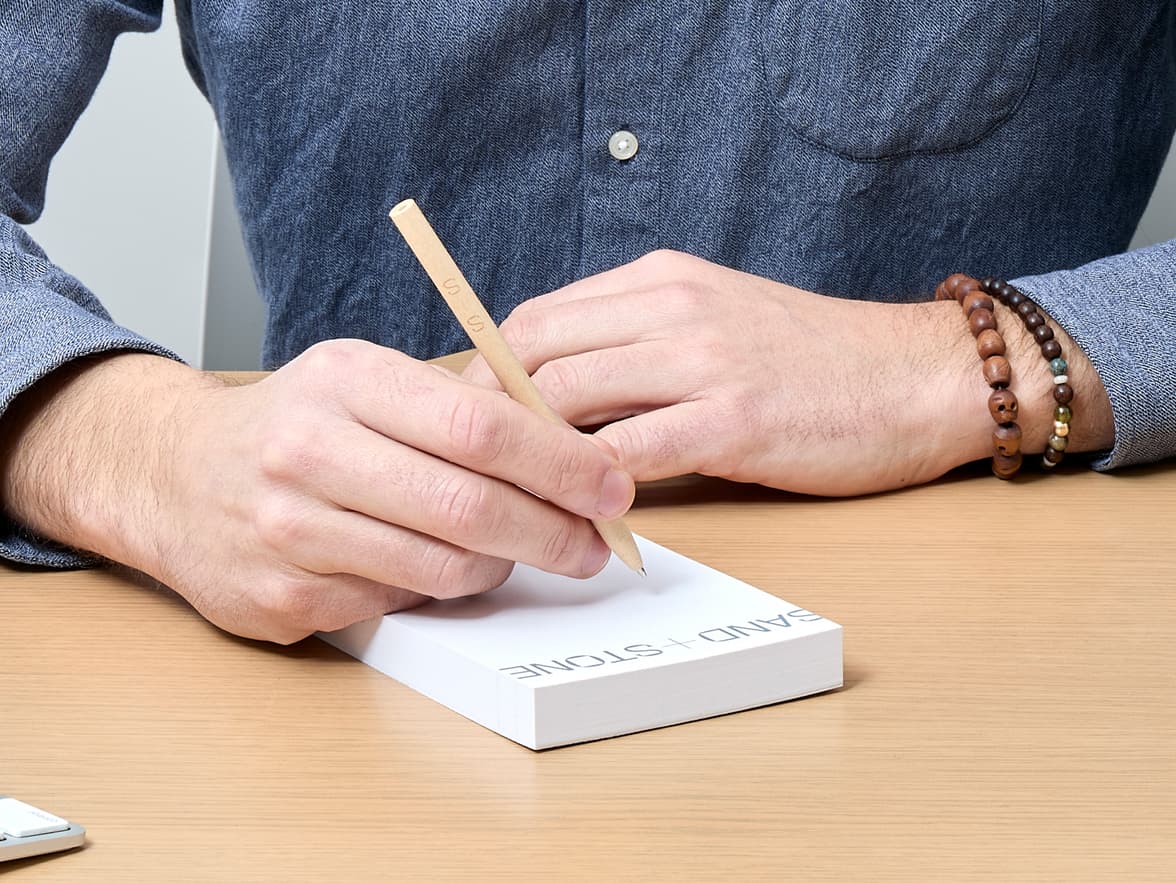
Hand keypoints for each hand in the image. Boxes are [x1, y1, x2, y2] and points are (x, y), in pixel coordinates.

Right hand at [0, 342, 633, 642]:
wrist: (175, 475)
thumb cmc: (297, 424)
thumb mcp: (365, 382)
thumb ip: (456, 409)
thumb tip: (571, 453)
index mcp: (345, 380)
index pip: (481, 426)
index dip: (561, 463)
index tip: (610, 486)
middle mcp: (307, 451)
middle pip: (469, 506)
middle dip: (553, 531)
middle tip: (593, 543)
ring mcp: (287, 531)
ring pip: (442, 566)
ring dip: (502, 565)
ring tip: (520, 550)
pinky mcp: (280, 598)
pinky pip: (398, 603)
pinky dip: (436, 588)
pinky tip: (436, 564)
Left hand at [464, 250, 1111, 494]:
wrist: (915, 376)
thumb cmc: (812, 359)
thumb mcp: (716, 319)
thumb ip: (640, 343)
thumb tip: (558, 395)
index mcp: (660, 279)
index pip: (537, 317)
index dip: (488, 371)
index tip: (470, 420)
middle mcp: (672, 306)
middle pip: (533, 352)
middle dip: (489, 412)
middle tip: (472, 466)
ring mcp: (702, 360)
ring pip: (565, 397)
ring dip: (529, 454)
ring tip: (518, 497)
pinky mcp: (733, 420)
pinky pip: (627, 454)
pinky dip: (590, 489)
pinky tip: (586, 515)